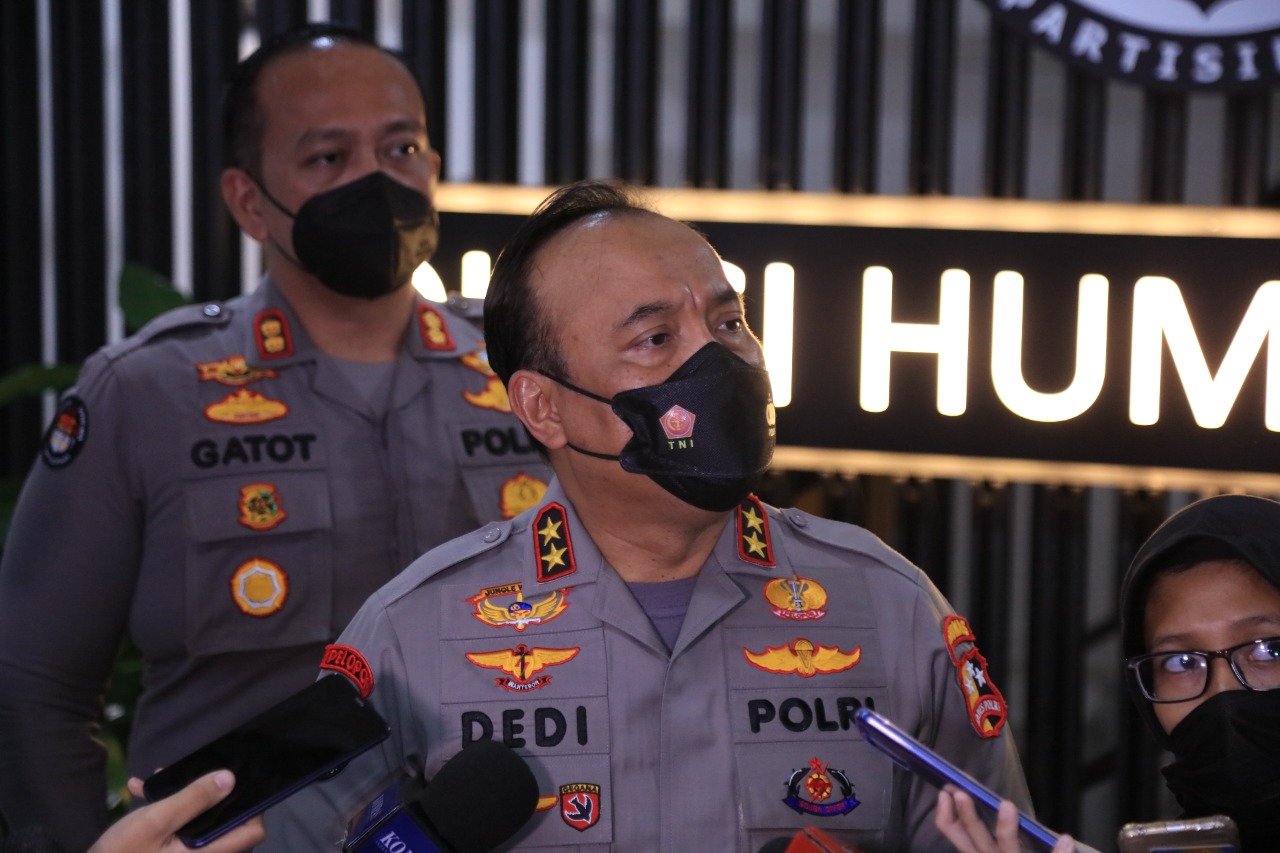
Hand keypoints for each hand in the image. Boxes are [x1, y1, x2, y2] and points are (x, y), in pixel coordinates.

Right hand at [87, 770, 265, 852]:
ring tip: (160, 779)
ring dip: (184, 799)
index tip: (240, 782)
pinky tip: (143, 790)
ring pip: (200, 823)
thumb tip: (230, 778)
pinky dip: (168, 811)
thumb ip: (194, 799)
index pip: (252, 832)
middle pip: (226, 823)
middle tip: (195, 772)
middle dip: (210, 795)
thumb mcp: (156, 820)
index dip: (253, 806)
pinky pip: (180, 830)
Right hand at [935, 787, 1075, 852]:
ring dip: (1006, 829)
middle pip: (976, 842)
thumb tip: (969, 795)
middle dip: (968, 818)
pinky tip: (1065, 839)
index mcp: (979, 852)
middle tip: (963, 794)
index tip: (945, 793)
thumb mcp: (993, 845)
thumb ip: (982, 829)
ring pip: (1006, 850)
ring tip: (1007, 805)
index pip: (954, 834)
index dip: (946, 816)